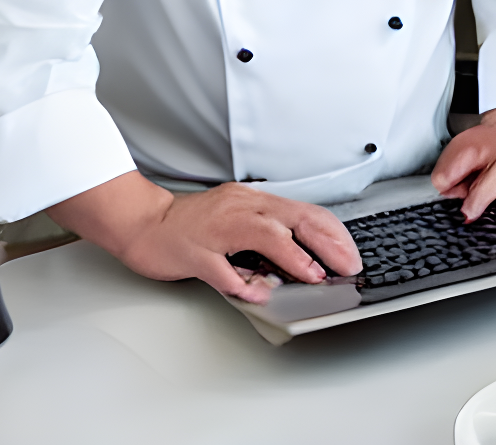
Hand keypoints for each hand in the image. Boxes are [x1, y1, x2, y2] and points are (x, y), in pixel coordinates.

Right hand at [46, 172, 360, 303]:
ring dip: (293, 256)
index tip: (351, 254)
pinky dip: (242, 281)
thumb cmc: (193, 224)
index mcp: (254, 202)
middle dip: (327, 243)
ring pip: (263, 235)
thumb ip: (270, 235)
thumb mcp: (240, 220)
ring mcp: (217, 229)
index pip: (305, 211)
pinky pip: (222, 268)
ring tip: (313, 275)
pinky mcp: (195, 251)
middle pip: (293, 219)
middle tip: (347, 266)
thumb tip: (307, 255)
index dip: (333, 233)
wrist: (144, 222)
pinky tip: (258, 292)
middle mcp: (240, 209)